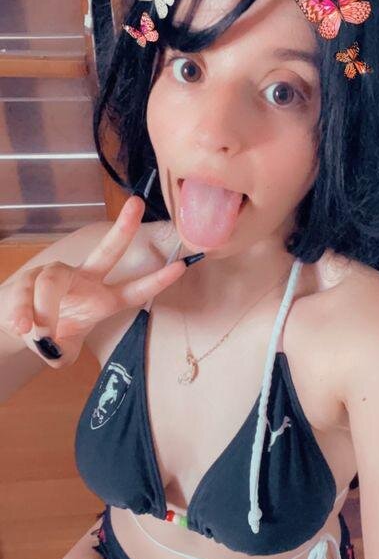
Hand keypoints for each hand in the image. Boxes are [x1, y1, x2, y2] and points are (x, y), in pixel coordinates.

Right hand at [0, 196, 185, 367]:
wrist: (15, 324)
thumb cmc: (49, 335)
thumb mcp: (61, 351)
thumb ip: (60, 353)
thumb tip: (49, 345)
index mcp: (102, 299)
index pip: (134, 290)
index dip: (156, 281)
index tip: (182, 266)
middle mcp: (84, 279)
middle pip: (107, 251)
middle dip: (123, 229)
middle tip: (137, 205)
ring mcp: (56, 275)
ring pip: (52, 281)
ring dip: (45, 308)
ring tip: (37, 331)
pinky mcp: (28, 276)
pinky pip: (25, 292)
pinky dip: (22, 312)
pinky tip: (20, 325)